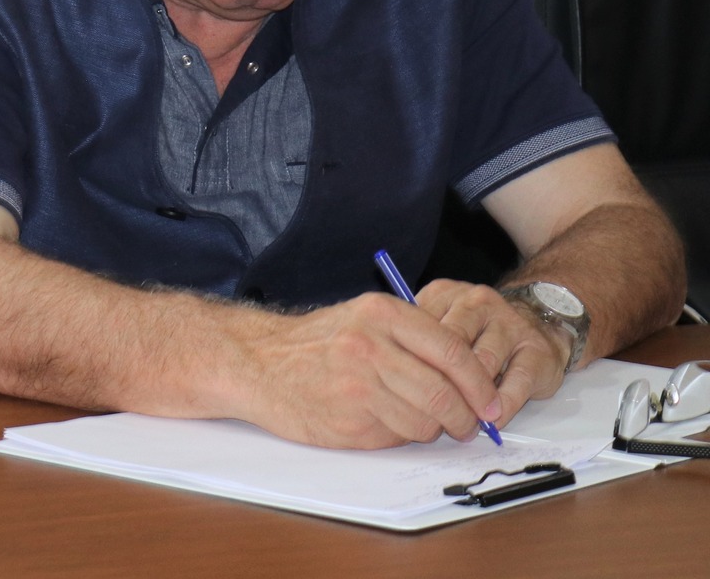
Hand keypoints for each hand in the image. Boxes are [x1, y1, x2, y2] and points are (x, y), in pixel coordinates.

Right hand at [232, 294, 508, 448]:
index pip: (453, 352)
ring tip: (415, 420)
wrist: (257, 363)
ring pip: (425, 420)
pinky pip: (397, 435)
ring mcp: (358, 384)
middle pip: (445, 393)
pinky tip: (381, 420)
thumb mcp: (363, 320)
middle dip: (465, 417)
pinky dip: (400, 434)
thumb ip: (414, 339)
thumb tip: (472, 379)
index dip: (480, 384)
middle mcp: (371, 345)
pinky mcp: (348, 419)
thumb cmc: (317, 344)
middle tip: (468, 425)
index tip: (491, 404)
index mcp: (382, 313)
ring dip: (430, 428)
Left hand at [416, 278, 572, 425]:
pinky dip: (502, 405)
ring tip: (463, 420)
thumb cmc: (479, 331)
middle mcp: (476, 303)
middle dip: (442, 385)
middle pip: (450, 348)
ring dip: (472, 397)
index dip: (412, 366)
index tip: (404, 394)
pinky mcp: (537, 348)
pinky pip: (517, 381)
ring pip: (483, 365)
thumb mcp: (442, 325)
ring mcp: (509, 323)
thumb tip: (390, 379)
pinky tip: (493, 417)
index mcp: (444, 295)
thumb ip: (417, 342)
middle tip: (434, 414)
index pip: (419, 330)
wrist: (540, 320)